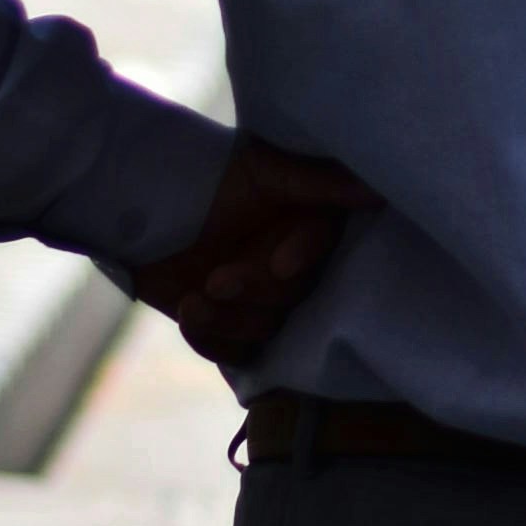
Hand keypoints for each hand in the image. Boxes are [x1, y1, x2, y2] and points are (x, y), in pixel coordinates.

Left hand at [136, 135, 377, 373]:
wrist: (148, 215)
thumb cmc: (212, 182)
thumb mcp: (263, 170)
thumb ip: (318, 182)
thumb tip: (377, 189)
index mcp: (310, 227)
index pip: (322, 243)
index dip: (305, 253)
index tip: (280, 263)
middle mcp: (297, 272)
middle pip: (292, 295)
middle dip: (254, 290)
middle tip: (216, 281)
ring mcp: (266, 307)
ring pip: (263, 331)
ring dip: (225, 320)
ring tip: (191, 302)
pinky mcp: (237, 334)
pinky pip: (234, 355)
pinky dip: (207, 338)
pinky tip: (187, 313)